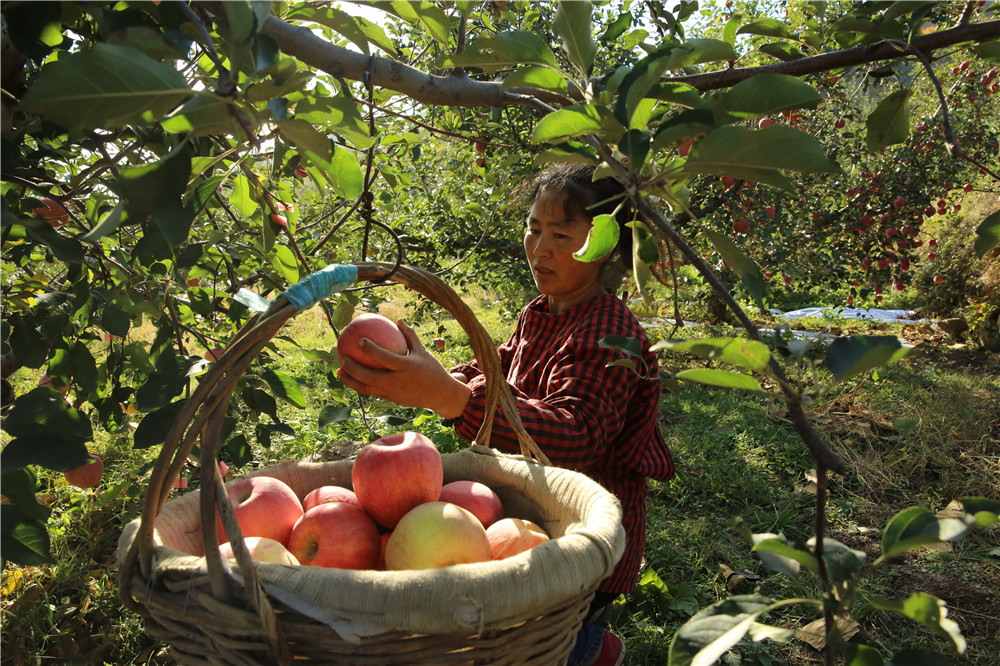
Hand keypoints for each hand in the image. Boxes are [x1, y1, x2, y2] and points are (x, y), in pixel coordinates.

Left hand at [337, 320, 471, 418]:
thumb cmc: (431, 369)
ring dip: (350, 381)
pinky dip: (360, 385)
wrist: (439, 395)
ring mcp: (392, 392)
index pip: (385, 358)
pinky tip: (352, 378)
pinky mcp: (390, 399)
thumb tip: (397, 320)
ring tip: (339, 371)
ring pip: (366, 388)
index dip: (371, 349)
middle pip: (369, 377)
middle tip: (342, 357)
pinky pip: (371, 392)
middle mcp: (397, 381)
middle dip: (353, 368)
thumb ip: (409, 335)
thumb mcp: (423, 351)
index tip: (359, 339)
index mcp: (406, 367)